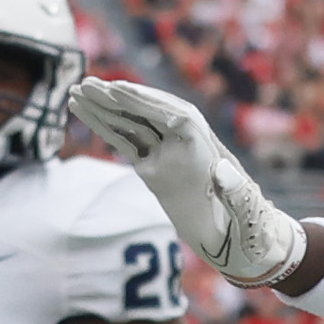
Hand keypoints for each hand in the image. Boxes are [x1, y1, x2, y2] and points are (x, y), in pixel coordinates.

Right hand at [71, 78, 307, 290]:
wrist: (240, 239)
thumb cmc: (246, 228)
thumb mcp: (246, 215)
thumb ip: (238, 195)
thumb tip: (223, 172)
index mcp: (205, 147)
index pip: (172, 115)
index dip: (143, 102)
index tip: (116, 90)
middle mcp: (185, 142)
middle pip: (148, 111)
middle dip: (117, 97)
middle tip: (87, 84)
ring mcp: (167, 152)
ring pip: (132, 123)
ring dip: (104, 108)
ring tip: (77, 91)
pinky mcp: (153, 165)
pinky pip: (125, 141)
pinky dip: (105, 128)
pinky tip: (84, 113)